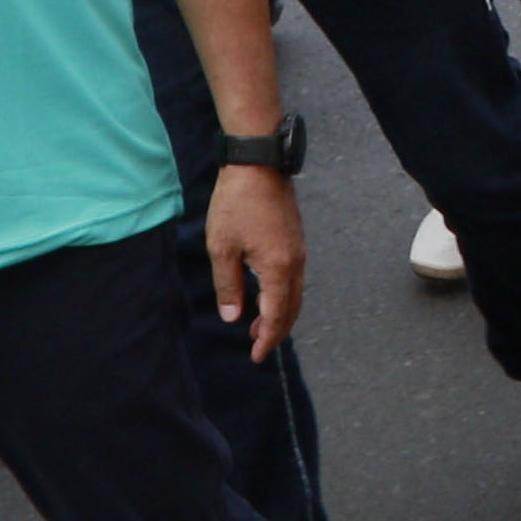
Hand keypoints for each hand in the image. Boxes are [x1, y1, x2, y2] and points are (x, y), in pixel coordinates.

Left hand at [206, 165, 304, 359]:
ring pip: (295, 293)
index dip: (266, 339)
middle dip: (276, 331)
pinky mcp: (295, 239)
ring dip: (280, 313)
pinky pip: (294, 278)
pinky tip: (265, 294)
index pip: (276, 315)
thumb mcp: (222, 248)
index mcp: (278, 268)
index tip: (256, 356)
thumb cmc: (236, 204)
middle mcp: (295, 263)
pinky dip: (283, 295)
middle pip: (292, 308)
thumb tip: (232, 316)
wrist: (259, 164)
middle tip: (258, 346)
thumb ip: (228, 286)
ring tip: (257, 325)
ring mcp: (298, 250)